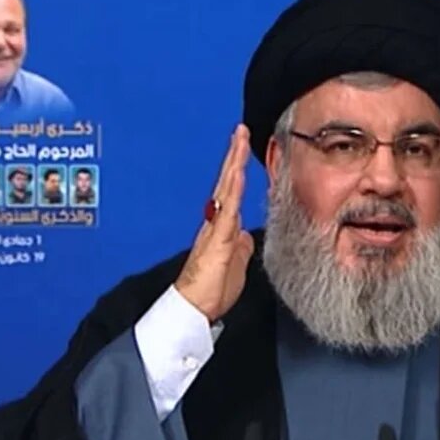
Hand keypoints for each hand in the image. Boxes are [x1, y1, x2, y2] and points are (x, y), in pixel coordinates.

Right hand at [174, 124, 255, 321]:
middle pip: (227, 183)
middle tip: (240, 131)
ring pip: (226, 190)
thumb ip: (240, 247)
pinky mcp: (217, 241)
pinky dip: (233, 191)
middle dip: (234, 156)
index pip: (232, 193)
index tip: (243, 149)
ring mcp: (216, 230)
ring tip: (239, 140)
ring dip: (233, 164)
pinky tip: (238, 174)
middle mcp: (216, 224)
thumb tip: (246, 235)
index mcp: (221, 229)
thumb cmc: (211, 291)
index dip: (237, 170)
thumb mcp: (235, 265)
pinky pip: (227, 211)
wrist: (193, 309)